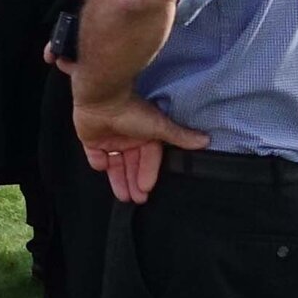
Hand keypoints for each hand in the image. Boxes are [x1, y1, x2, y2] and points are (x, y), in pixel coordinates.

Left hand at [72, 89, 207, 200]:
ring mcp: (109, 138)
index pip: (148, 159)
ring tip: (124, 198)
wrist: (102, 98)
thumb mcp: (160, 126)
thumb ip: (180, 136)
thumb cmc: (133, 111)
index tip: (146, 189)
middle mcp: (128, 138)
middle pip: (132, 165)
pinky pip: (95, 156)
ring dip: (119, 180)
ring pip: (115, 164)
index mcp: (145, 135)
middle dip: (134, 182)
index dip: (148, 174)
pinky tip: (104, 170)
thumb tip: (207, 140)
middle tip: (137, 199)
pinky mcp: (90, 139)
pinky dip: (99, 163)